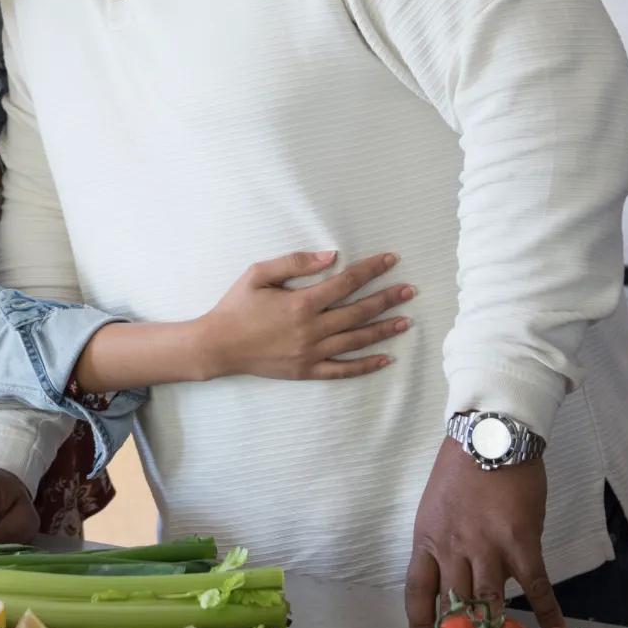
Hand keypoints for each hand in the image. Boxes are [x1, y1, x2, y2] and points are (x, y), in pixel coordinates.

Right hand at [194, 250, 411, 380]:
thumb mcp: (259, 274)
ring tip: (406, 321)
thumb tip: (332, 256)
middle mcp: (311, 329)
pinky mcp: (306, 371)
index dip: (371, 269)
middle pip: (359, 312)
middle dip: (387, 299)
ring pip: (356, 341)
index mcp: (301, 303)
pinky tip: (385, 359)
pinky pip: (342, 370)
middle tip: (410, 290)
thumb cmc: (236, 306)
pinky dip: (366, 366)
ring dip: (383, 330)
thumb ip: (295, 263)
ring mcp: (311, 353)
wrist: (217, 346)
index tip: (391, 260)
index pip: (346, 282)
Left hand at [404, 436, 563, 627]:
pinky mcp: (521, 543)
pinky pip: (535, 587)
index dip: (419, 623)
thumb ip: (444, 543)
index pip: (417, 591)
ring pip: (490, 600)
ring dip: (497, 625)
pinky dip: (547, 614)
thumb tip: (459, 577)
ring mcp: (486, 546)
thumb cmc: (463, 467)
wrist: (492, 433)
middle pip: (455, 602)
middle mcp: (453, 548)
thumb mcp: (436, 507)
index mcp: (428, 539)